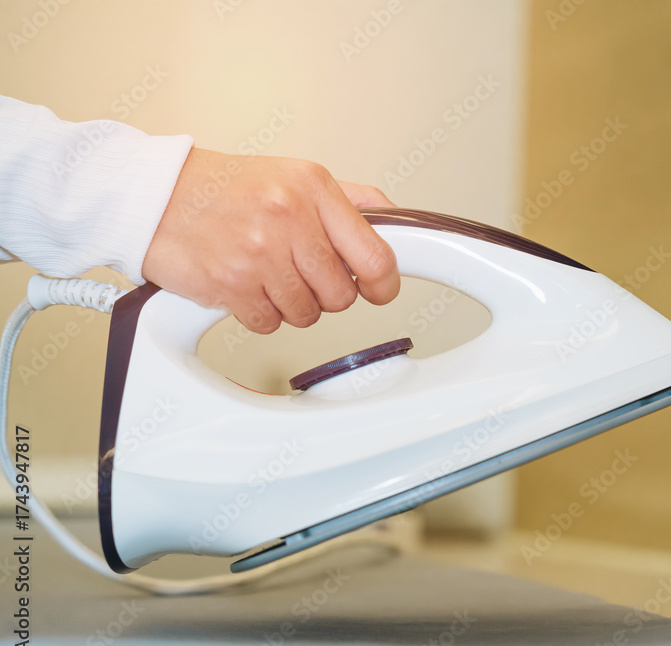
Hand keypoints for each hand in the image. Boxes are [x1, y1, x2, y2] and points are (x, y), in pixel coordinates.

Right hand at [142, 148, 399, 333]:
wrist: (154, 194)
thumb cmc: (225, 186)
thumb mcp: (294, 175)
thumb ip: (350, 200)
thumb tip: (395, 224)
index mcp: (314, 188)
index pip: (376, 255)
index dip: (384, 284)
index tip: (380, 290)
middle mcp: (289, 218)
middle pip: (342, 294)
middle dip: (328, 293)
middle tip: (304, 273)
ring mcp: (259, 254)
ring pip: (308, 314)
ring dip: (293, 304)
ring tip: (269, 273)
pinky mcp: (230, 285)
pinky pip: (270, 324)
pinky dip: (261, 313)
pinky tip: (247, 284)